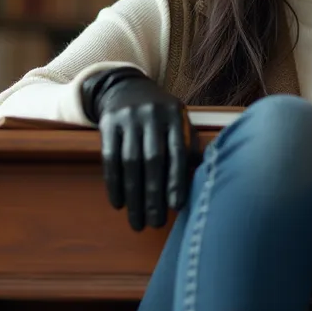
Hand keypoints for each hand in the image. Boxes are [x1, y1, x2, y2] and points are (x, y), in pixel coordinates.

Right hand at [81, 67, 196, 230]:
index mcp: (175, 116)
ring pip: (130, 163)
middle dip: (153, 195)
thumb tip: (203, 181)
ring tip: (137, 221)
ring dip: (133, 196)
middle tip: (155, 223)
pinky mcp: (108, 123)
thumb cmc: (161, 115)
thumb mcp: (179, 121)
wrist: (127, 87)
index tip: (176, 207)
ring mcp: (128, 118)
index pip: (177, 152)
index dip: (177, 180)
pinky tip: (119, 204)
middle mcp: (152, 115)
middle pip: (152, 160)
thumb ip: (189, 147)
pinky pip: (110, 158)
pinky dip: (114, 184)